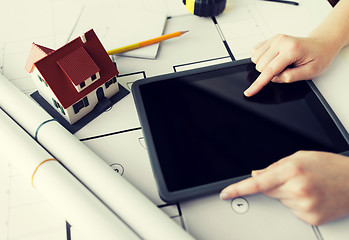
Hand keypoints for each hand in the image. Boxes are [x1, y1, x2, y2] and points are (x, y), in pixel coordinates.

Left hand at [220, 151, 348, 224]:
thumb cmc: (330, 166)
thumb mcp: (300, 157)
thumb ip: (274, 166)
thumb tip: (256, 174)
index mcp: (292, 170)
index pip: (257, 183)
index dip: (238, 189)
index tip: (225, 194)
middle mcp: (297, 189)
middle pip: (267, 191)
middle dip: (275, 184)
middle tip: (294, 178)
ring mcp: (304, 206)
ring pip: (280, 201)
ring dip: (287, 194)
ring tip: (308, 186)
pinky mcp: (311, 218)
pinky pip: (292, 211)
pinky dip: (297, 204)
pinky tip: (312, 196)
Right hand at [244, 34, 337, 96]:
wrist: (321, 44)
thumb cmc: (318, 57)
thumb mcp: (310, 72)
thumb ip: (291, 77)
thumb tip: (274, 78)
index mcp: (291, 50)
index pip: (269, 71)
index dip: (258, 84)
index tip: (249, 92)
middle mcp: (281, 42)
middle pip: (260, 66)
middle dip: (268, 73)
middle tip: (284, 70)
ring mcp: (275, 39)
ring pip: (255, 59)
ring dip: (264, 66)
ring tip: (280, 65)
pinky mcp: (271, 39)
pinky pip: (255, 51)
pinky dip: (260, 58)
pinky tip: (272, 59)